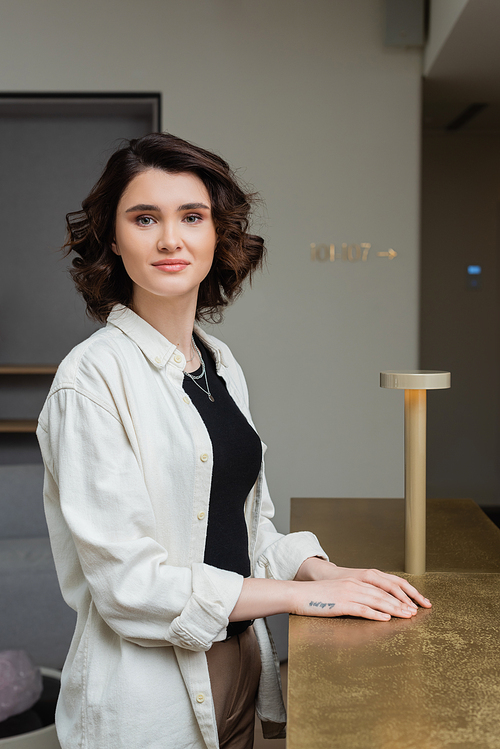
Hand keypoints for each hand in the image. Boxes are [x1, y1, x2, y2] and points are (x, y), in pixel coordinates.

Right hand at [294, 558, 430, 620]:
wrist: (298, 594)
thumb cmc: (316, 597)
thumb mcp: (337, 593)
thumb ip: (352, 597)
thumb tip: (367, 607)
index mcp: (354, 582)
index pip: (381, 588)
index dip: (398, 596)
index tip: (411, 603)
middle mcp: (354, 586)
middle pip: (383, 594)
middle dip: (401, 603)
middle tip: (415, 611)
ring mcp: (348, 594)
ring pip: (377, 601)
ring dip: (394, 609)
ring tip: (407, 615)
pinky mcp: (341, 604)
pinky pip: (362, 609)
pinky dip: (376, 614)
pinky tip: (385, 619)